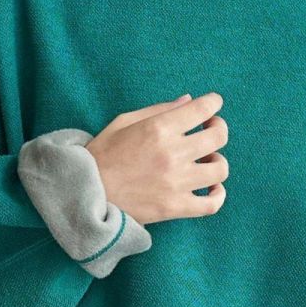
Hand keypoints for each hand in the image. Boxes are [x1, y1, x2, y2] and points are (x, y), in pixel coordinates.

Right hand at [85, 92, 228, 225]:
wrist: (85, 193)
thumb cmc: (102, 154)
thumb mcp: (124, 122)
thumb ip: (159, 110)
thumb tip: (188, 100)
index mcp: (158, 128)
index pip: (202, 109)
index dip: (213, 103)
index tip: (212, 104)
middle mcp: (172, 153)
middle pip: (218, 136)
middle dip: (218, 128)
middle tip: (211, 129)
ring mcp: (176, 182)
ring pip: (220, 169)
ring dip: (218, 160)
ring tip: (207, 160)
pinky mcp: (175, 207)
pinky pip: (212, 204)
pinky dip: (218, 195)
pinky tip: (212, 188)